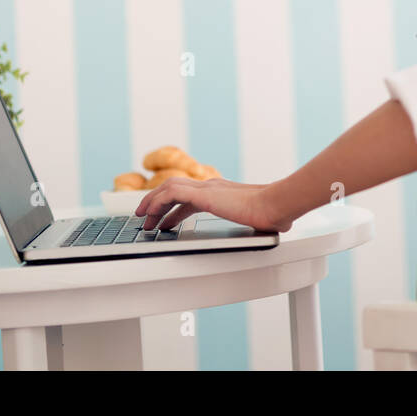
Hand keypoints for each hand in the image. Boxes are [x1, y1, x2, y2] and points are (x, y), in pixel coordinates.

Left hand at [135, 178, 291, 233]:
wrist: (274, 205)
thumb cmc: (272, 214)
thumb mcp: (258, 220)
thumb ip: (259, 222)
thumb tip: (273, 228)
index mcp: (221, 192)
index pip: (189, 197)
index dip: (173, 210)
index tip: (163, 222)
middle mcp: (211, 187)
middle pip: (175, 189)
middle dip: (157, 204)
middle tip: (145, 219)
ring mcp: (206, 188)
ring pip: (168, 187)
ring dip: (152, 202)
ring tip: (141, 217)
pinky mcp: (203, 194)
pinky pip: (171, 193)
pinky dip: (156, 201)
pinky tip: (149, 212)